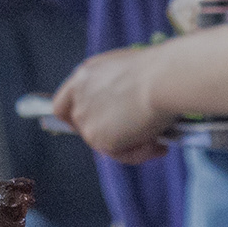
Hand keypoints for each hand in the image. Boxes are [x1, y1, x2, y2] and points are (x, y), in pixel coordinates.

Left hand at [52, 44, 178, 163]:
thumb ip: (116, 91)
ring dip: (133, 146)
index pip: (63, 105)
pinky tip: (159, 145)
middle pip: (84, 129)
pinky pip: (121, 155)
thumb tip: (125, 112)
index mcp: (84, 76)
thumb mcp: (128, 73)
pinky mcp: (98, 138)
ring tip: (159, 140)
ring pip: (106, 144)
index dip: (75, 119)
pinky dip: (141, 153)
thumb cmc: (158, 71)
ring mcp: (86, 119)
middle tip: (141, 135)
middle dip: (113, 136)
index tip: (94, 126)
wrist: (164, 79)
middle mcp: (79, 98)